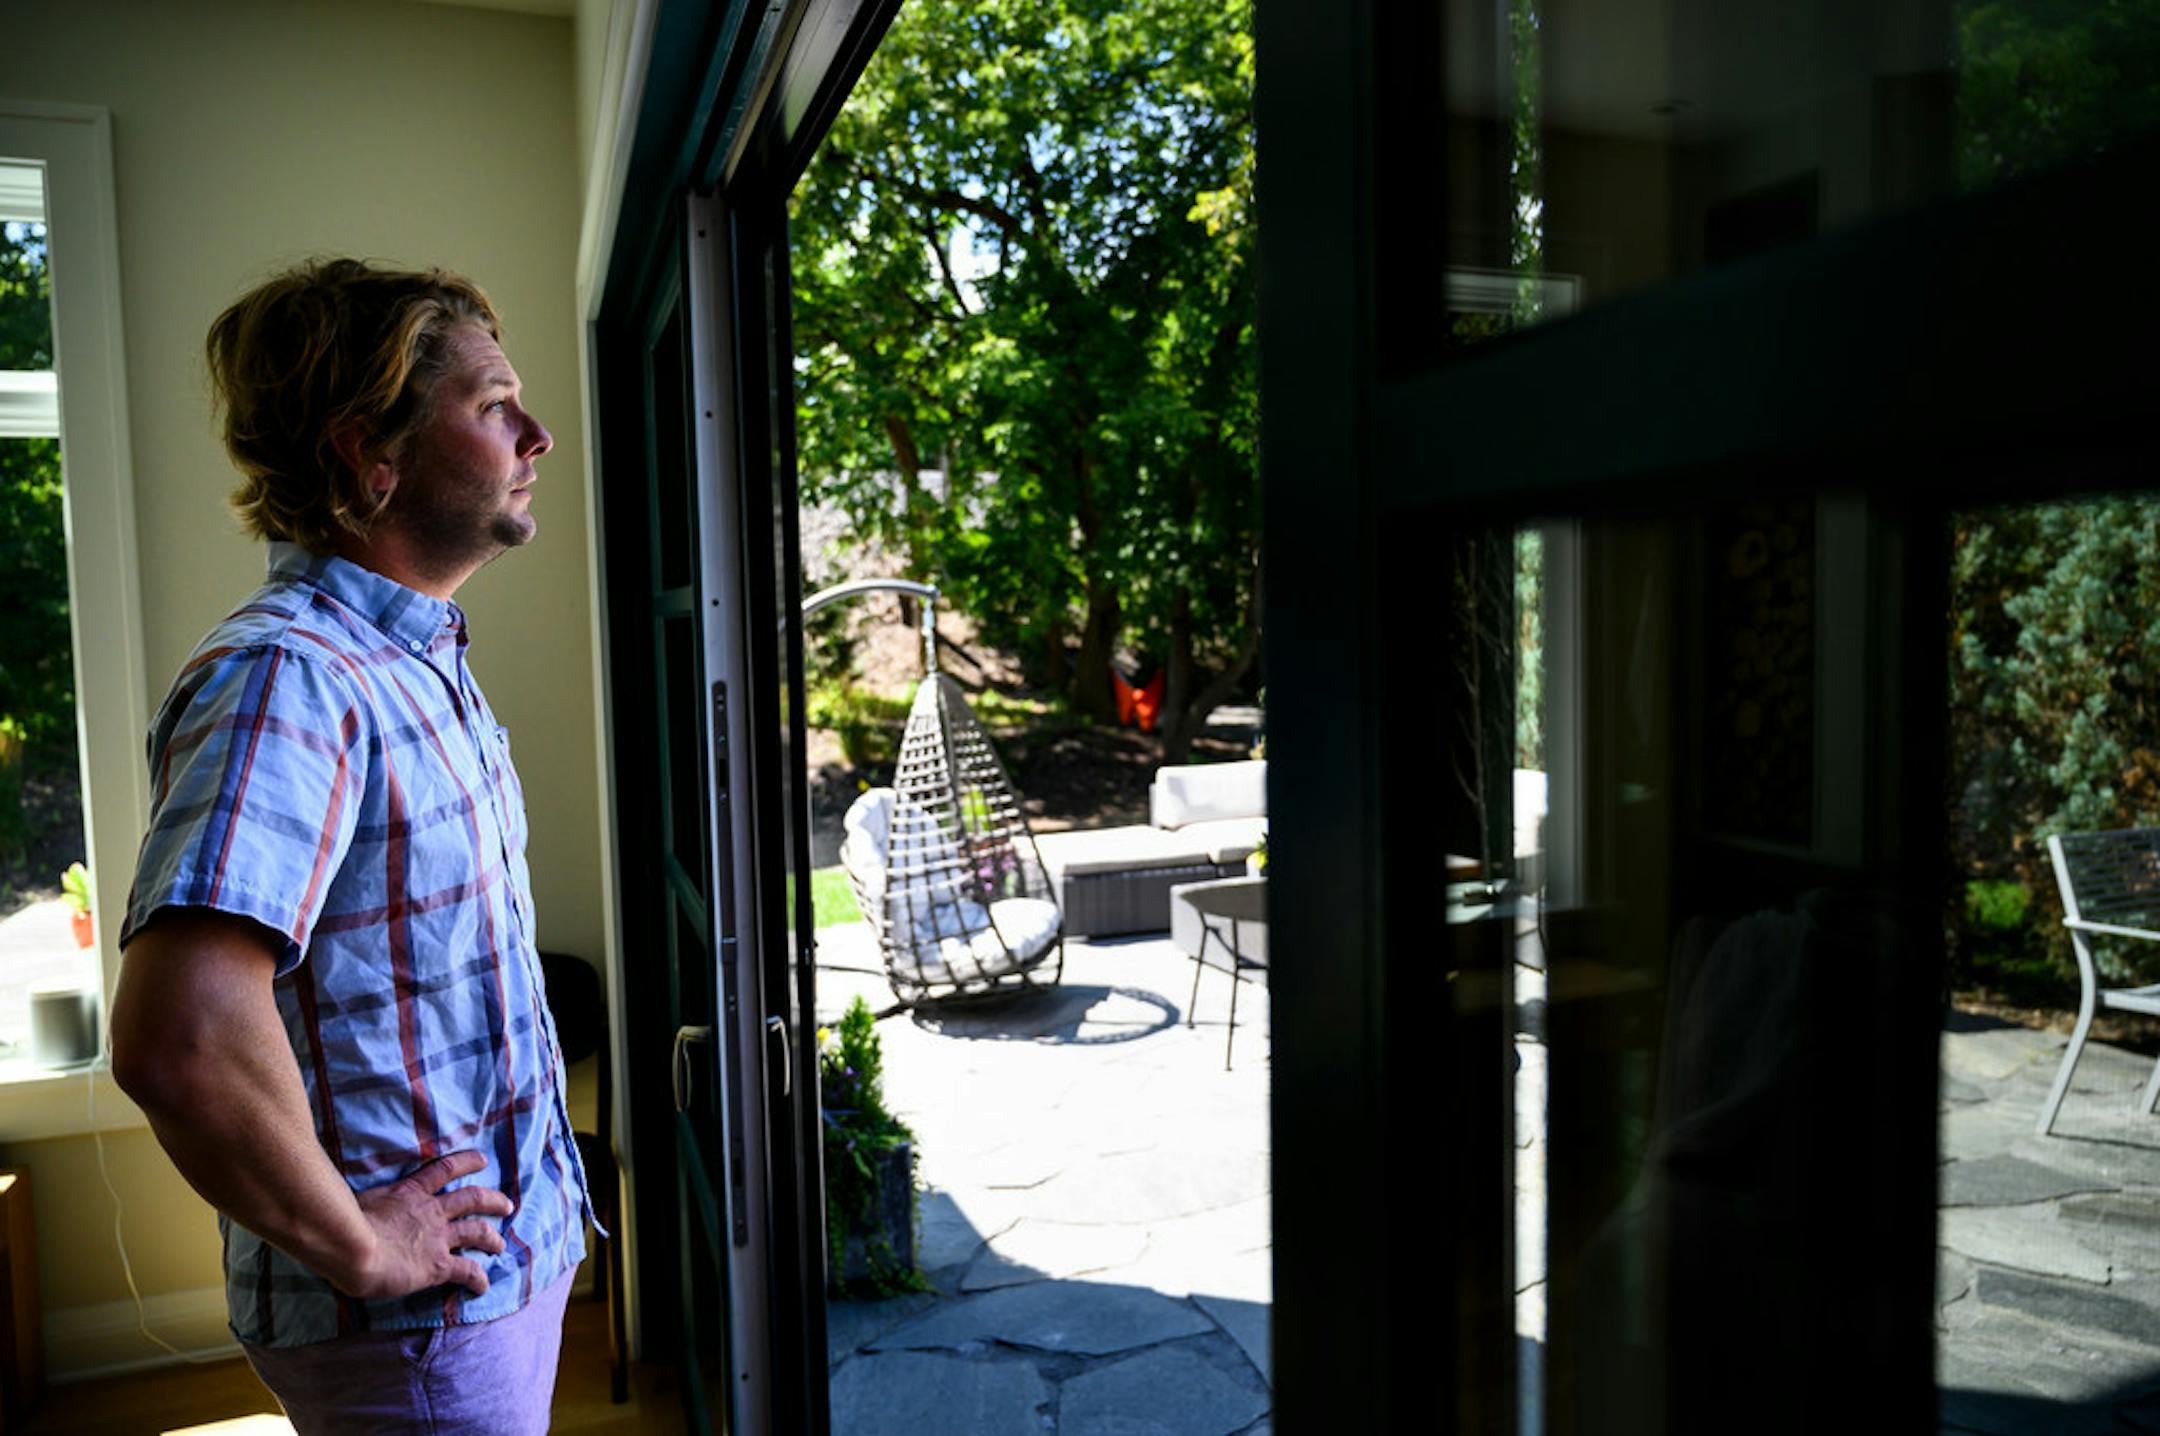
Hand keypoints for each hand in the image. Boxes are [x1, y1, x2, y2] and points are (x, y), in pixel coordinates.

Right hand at [339, 1151, 514, 1299]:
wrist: (352, 1247)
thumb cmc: (343, 1224)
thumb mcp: (355, 1202)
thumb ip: (363, 1203)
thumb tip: (347, 1204)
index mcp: (410, 1193)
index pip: (444, 1169)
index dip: (466, 1162)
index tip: (482, 1159)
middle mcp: (431, 1212)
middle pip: (472, 1198)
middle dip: (492, 1201)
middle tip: (507, 1204)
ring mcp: (438, 1238)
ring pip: (477, 1231)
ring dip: (492, 1238)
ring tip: (500, 1244)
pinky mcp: (438, 1266)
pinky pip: (467, 1271)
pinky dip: (478, 1279)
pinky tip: (483, 1288)